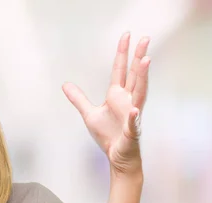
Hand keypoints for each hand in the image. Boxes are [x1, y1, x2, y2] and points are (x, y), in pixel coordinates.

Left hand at [63, 33, 150, 175]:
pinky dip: (134, 118)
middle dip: (139, 56)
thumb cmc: (108, 136)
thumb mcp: (89, 114)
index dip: (122, 53)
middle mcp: (128, 101)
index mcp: (117, 95)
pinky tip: (134, 111)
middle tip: (145, 38)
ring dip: (143, 77)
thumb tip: (65, 85)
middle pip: (134, 75)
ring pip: (140, 92)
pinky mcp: (132, 131)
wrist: (117, 157)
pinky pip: (133, 123)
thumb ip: (78, 99)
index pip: (120, 70)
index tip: (126, 36)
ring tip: (146, 61)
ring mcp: (132, 115)